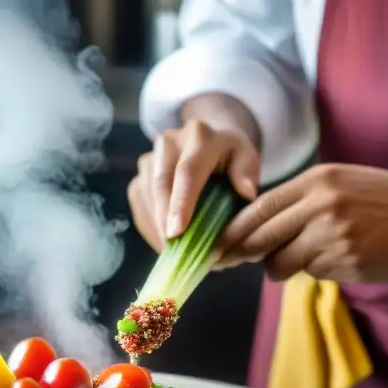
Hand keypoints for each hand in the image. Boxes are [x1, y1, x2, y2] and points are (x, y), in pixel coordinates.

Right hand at [128, 110, 260, 253]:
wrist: (206, 144)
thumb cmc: (230, 158)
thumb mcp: (246, 158)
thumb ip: (247, 172)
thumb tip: (247, 192)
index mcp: (199, 136)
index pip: (187, 171)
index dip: (181, 202)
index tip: (177, 231)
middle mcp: (169, 142)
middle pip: (161, 184)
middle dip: (164, 219)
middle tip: (172, 250)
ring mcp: (150, 158)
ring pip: (146, 196)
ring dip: (157, 226)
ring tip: (174, 251)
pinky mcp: (140, 176)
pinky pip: (139, 205)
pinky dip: (150, 226)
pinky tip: (164, 241)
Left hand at [214, 163, 387, 282]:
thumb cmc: (369, 195)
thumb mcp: (330, 182)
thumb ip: (292, 201)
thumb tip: (245, 232)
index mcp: (313, 183)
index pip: (257, 211)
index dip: (231, 233)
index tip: (215, 246)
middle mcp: (321, 208)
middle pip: (261, 240)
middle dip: (242, 254)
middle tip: (229, 260)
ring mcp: (334, 237)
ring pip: (283, 263)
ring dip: (283, 265)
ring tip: (307, 252)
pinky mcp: (348, 263)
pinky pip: (312, 273)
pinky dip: (316, 269)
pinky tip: (339, 255)